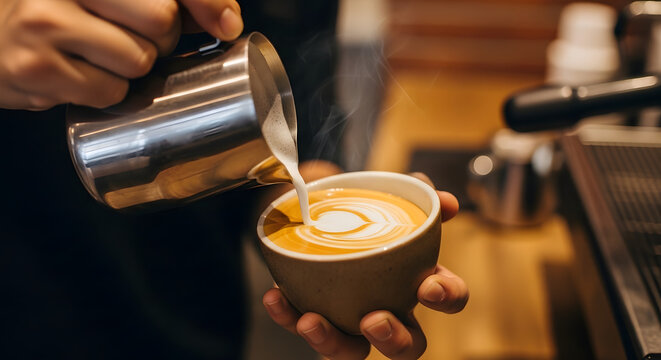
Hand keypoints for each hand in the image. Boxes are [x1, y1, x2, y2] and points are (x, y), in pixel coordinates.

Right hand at [0, 0, 242, 109]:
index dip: (206, 3)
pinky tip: (77, 72)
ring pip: (139, 61)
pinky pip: (110, 93)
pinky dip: (105, 91)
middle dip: (159, 39)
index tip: (225, 25)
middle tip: (132, 36)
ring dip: (131, 68)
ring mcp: (44, 23)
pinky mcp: (36, 68)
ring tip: (97, 54)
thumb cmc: (54, 10)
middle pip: (161, 21)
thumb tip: (227, 22)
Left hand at [262, 173, 468, 359]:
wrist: (319, 209)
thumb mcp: (391, 195)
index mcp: (418, 279)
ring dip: (334, 343)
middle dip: (396, 341)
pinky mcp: (313, 315)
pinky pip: (300, 326)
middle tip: (374, 320)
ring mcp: (349, 317)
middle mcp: (389, 308)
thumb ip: (419, 195)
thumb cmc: (365, 210)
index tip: (427, 288)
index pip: (448, 299)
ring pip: (352, 352)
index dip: (447, 298)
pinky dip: (287, 315)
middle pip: (408, 345)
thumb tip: (445, 202)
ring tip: (313, 322)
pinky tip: (275, 297)